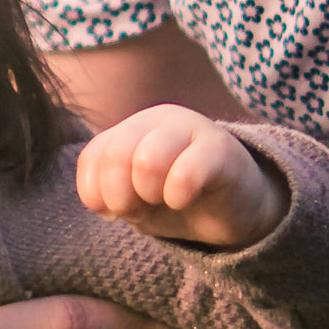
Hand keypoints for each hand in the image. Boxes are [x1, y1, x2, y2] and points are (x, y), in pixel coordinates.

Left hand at [77, 106, 284, 248]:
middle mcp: (158, 119)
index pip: (93, 158)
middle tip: (143, 208)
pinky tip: (186, 200)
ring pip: (146, 160)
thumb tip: (103, 202)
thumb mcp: (135, 201)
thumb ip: (108, 194)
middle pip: (115, 156)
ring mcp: (191, 127)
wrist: (235, 207)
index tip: (121, 210)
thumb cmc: (179, 200)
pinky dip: (178, 197)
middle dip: (122, 197)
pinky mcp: (221, 148)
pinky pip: (185, 173)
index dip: (99, 196)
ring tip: (166, 200)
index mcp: (132, 128)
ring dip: (150, 194)